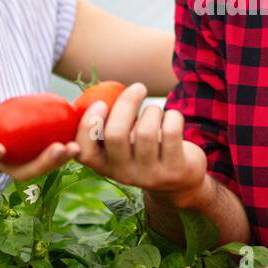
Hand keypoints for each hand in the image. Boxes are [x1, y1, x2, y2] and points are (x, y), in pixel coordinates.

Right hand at [0, 99, 79, 181]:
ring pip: (44, 167)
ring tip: (75, 147)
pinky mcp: (40, 159)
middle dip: (43, 163)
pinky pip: (55, 157)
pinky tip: (83, 137)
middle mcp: (6, 166)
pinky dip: (68, 149)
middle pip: (25, 171)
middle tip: (59, 150)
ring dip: (61, 160)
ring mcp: (24, 165)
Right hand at [73, 82, 205, 196]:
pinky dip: (173, 116)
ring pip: (146, 132)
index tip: (100, 103)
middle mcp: (124, 174)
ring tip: (156, 112)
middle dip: (126, 104)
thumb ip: (110, 126)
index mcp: (105, 165)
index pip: (85, 152)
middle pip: (116, 135)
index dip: (88, 126)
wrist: (182, 180)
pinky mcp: (175, 170)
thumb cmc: (146, 149)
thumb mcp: (124, 145)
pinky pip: (171, 132)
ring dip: (153, 111)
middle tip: (138, 87)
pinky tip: (172, 118)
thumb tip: (104, 93)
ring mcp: (150, 175)